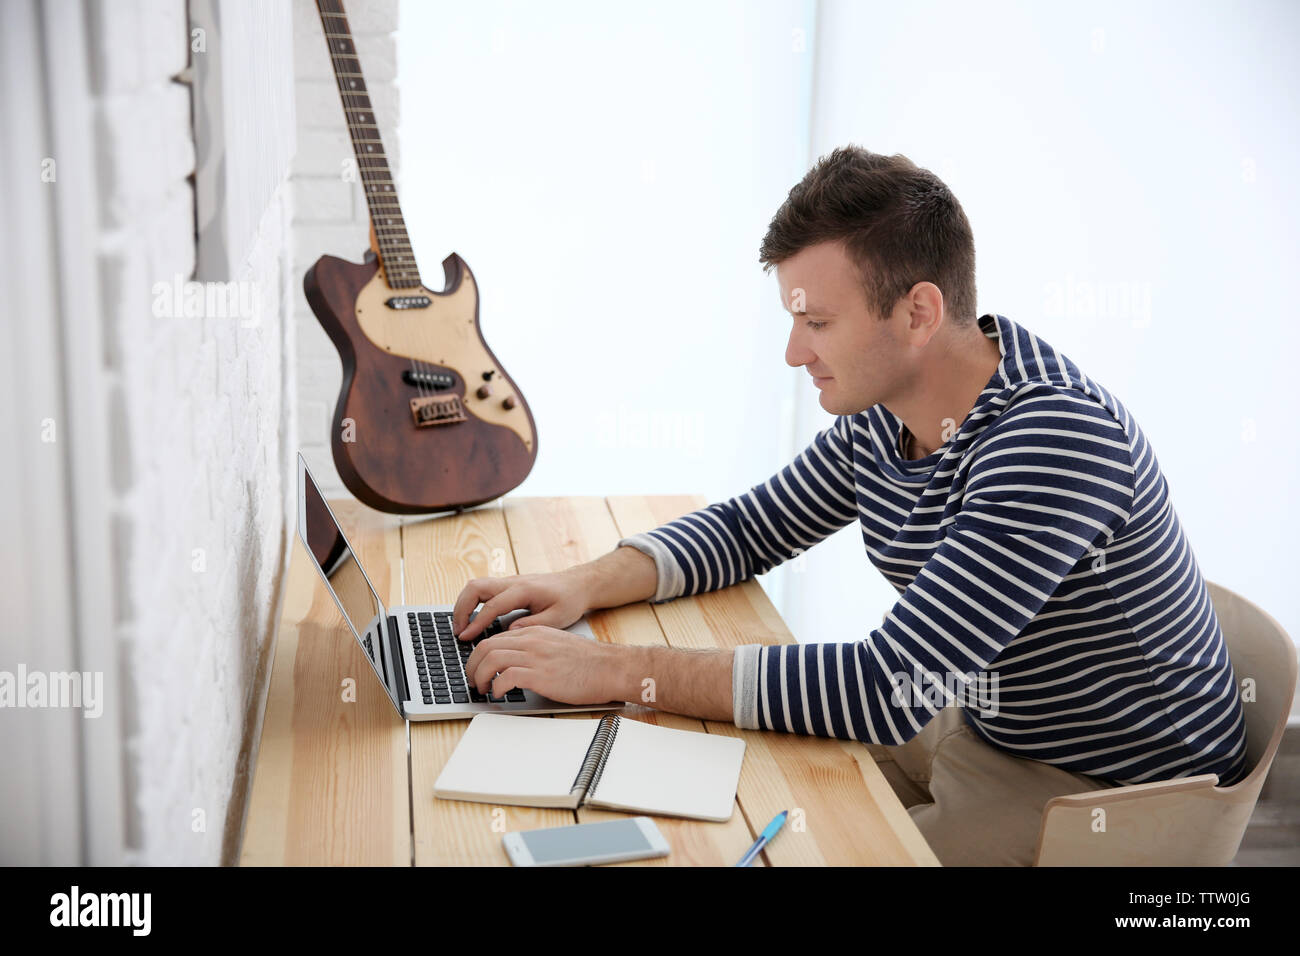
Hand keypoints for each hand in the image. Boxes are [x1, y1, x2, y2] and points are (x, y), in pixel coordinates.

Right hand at [451, 569, 591, 641]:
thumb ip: (533, 624)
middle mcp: (512, 582)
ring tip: (461, 628)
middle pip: (475, 587)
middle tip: (458, 631)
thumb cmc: (570, 600)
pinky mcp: (507, 586)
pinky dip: (472, 603)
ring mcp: (508, 582)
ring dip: (464, 605)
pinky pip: (482, 590)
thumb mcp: (557, 617)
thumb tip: (509, 632)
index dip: (477, 622)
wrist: (577, 584)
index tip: (466, 637)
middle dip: (461, 609)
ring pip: (475, 586)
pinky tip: (472, 620)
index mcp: (524, 590)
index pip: (492, 605)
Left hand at [462, 626, 629, 704]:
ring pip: (491, 660)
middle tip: (472, 680)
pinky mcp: (541, 675)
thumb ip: (536, 648)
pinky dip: (496, 687)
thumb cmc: (590, 662)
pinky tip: (498, 695)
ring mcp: (536, 657)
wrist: (611, 668)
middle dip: (472, 665)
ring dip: (479, 676)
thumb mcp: (557, 645)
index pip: (494, 638)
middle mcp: (532, 641)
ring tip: (482, 689)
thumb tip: (516, 661)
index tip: (477, 668)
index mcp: (535, 632)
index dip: (479, 655)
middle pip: (486, 646)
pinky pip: (505, 678)